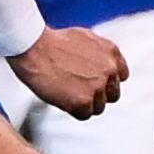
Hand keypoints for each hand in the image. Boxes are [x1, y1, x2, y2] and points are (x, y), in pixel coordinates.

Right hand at [8, 25, 128, 120]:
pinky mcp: (82, 102)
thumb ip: (98, 53)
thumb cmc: (50, 41)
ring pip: (98, 107)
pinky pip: (84, 115)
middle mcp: (109, 70)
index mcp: (111, 52)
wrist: (33, 47)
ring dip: (83, 103)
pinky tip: (59, 98)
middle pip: (112, 95)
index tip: (92, 81)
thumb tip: (99, 65)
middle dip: (96, 94)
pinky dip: (71, 110)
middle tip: (76, 90)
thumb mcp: (84, 37)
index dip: (105, 81)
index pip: (120, 76)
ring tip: (64, 92)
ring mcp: (97, 87)